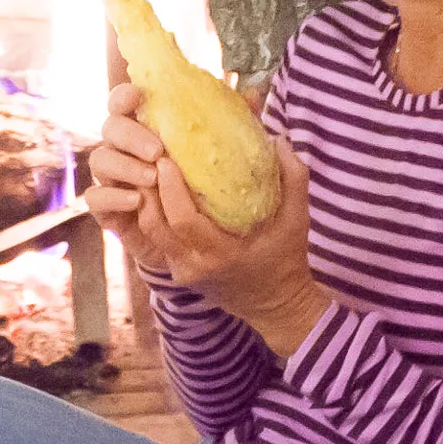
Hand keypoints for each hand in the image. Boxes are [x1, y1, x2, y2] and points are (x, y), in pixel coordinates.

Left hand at [84, 84, 333, 356]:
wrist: (276, 304)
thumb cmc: (287, 258)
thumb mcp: (298, 219)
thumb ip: (293, 178)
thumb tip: (280, 139)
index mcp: (223, 253)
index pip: (183, 220)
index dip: (170, 189)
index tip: (166, 159)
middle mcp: (196, 266)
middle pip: (155, 224)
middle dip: (148, 188)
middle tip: (149, 155)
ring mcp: (182, 272)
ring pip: (149, 232)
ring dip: (144, 199)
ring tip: (146, 168)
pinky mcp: (176, 272)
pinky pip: (155, 240)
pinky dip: (151, 213)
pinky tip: (152, 189)